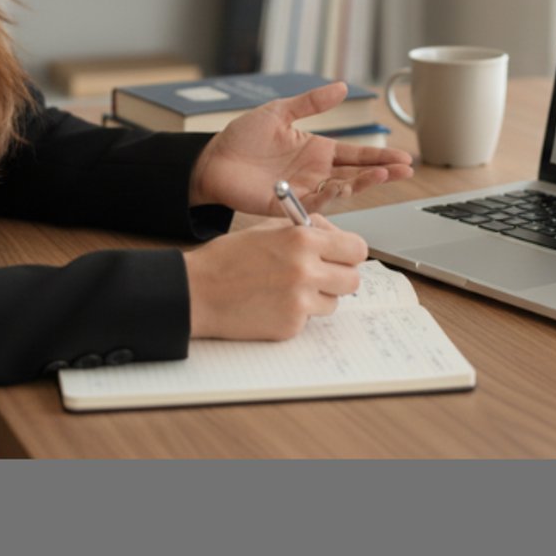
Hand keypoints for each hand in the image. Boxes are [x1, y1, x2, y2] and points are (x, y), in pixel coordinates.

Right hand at [184, 215, 369, 338]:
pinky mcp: (291, 325)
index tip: (341, 256)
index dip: (349, 253)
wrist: (198, 291)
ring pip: (334, 302)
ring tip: (289, 289)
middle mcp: (306, 270)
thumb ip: (307, 229)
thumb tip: (335, 236)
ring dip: (319, 297)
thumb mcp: (269, 229)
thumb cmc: (229, 258)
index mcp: (302, 240)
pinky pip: (310, 319)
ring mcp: (299, 301)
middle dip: (340, 277)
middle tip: (321, 275)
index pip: (357, 248)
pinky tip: (273, 304)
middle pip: (353, 279)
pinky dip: (297, 313)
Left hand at [188, 81, 413, 217]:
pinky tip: (345, 185)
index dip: (379, 156)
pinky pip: (314, 203)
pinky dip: (331, 196)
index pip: (356, 154)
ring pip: (342, 189)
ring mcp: (303, 189)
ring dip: (364, 183)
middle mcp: (315, 172)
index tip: (403, 157)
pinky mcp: (288, 203)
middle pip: (357, 174)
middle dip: (383, 172)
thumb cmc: (242, 136)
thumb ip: (311, 102)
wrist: (212, 160)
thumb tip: (342, 87)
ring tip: (384, 175)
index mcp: (316, 150)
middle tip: (406, 169)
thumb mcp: (279, 112)